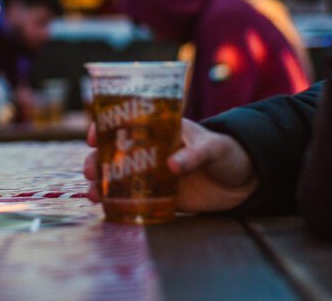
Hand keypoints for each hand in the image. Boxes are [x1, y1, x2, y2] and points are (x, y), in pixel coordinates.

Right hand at [83, 118, 257, 212]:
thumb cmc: (226, 152)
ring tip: (93, 195)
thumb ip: (193, 154)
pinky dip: (117, 202)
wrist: (242, 181)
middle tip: (89, 171)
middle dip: (95, 160)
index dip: (103, 127)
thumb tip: (171, 166)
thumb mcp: (212, 148)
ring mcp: (151, 174)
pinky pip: (132, 198)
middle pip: (112, 153)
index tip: (91, 136)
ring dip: (100, 183)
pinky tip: (106, 208)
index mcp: (158, 129)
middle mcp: (148, 150)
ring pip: (117, 176)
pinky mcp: (159, 195)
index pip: (123, 123)